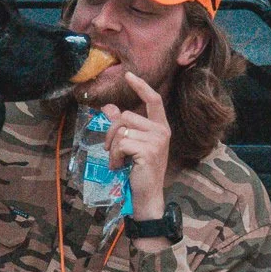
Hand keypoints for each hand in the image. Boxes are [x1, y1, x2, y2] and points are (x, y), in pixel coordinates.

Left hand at [106, 73, 171, 221]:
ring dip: (113, 148)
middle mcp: (161, 131)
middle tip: (111, 150)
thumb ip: (123, 126)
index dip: (141, 86)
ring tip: (118, 161)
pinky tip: (120, 167)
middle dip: (111, 132)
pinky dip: (115, 156)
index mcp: (160, 127)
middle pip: (126, 116)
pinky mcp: (148, 151)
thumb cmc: (139, 171)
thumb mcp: (132, 145)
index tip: (129, 75)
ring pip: (121, 131)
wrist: (147, 195)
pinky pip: (121, 144)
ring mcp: (157, 141)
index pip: (153, 100)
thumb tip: (108, 107)